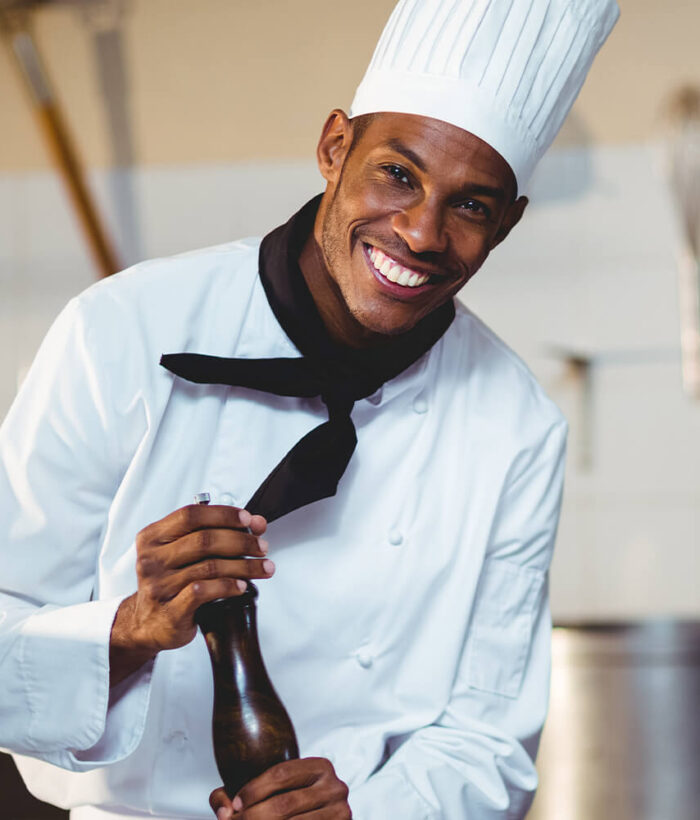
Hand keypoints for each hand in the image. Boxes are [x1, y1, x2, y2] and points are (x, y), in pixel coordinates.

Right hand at [109, 504, 270, 683]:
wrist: (148, 624)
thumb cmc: (171, 582)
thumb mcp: (184, 554)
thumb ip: (216, 533)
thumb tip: (257, 522)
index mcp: (152, 537)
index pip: (190, 515)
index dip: (223, 515)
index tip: (248, 519)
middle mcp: (151, 559)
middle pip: (204, 540)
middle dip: (241, 541)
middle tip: (262, 546)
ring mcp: (159, 586)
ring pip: (209, 567)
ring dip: (244, 566)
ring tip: (264, 567)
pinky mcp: (170, 611)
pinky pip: (204, 592)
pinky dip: (228, 586)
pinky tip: (243, 586)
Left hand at [210, 758, 350, 818]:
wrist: (321, 818)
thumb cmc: (292, 806)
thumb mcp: (272, 791)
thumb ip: (239, 794)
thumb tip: (222, 811)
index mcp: (320, 767)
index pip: (282, 773)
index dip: (254, 790)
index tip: (234, 805)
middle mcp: (335, 787)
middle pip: (285, 804)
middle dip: (253, 817)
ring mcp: (341, 813)